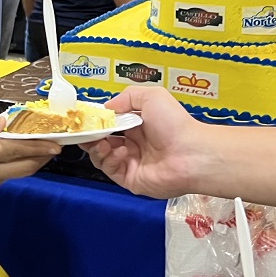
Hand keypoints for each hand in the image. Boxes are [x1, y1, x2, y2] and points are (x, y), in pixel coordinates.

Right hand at [0, 117, 58, 212]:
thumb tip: (2, 121)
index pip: (16, 150)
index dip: (38, 147)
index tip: (55, 143)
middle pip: (26, 166)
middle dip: (43, 156)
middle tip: (55, 146)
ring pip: (18, 173)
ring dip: (31, 161)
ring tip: (40, 148)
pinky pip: (7, 177)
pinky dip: (15, 166)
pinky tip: (13, 157)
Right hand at [86, 86, 205, 197]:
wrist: (190, 153)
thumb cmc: (173, 123)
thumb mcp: (151, 97)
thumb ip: (126, 97)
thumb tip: (106, 108)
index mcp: (138, 125)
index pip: (111, 123)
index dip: (98, 120)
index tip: (86, 117)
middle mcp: (133, 144)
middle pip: (102, 140)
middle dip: (92, 135)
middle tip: (85, 130)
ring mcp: (130, 163)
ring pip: (102, 156)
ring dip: (97, 147)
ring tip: (103, 141)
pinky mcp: (130, 179)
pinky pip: (110, 169)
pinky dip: (109, 159)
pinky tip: (120, 151)